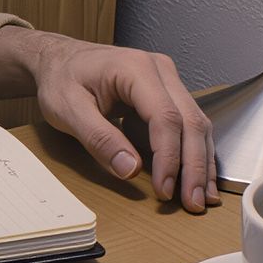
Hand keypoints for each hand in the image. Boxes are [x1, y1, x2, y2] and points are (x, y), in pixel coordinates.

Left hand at [0, 26, 219, 213]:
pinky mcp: (168, 93)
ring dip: (201, 163)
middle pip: (190, 121)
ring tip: (201, 198)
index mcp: (135, 68)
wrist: (60, 60)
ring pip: (196, 124)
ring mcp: (168, 80)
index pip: (165, 116)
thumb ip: (99, 139)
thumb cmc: (61, 79)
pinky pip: (188, 125)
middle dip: (195, 166)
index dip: (168, 157)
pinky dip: (194, 153)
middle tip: (193, 203)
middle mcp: (160, 70)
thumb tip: (131, 170)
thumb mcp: (67, 110)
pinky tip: (197, 179)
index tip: (164, 189)